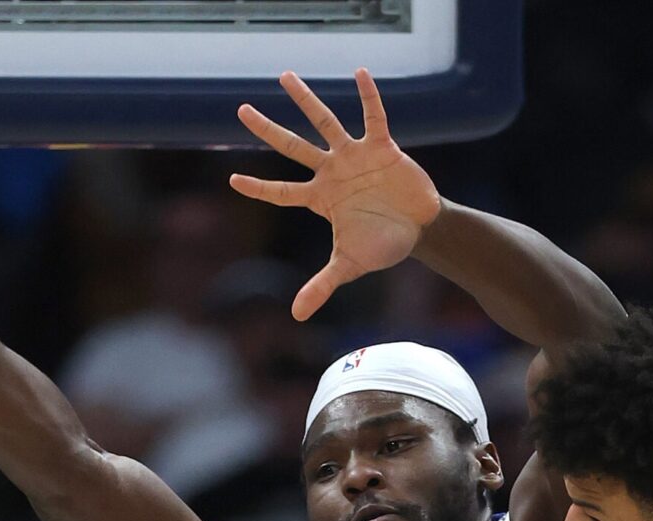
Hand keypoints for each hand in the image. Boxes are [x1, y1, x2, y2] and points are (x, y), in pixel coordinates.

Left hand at [230, 68, 441, 319]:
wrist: (420, 229)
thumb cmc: (383, 244)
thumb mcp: (349, 265)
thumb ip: (321, 285)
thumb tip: (296, 316)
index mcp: (320, 198)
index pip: (281, 191)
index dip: (258, 187)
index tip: (232, 180)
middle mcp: (331, 172)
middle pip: (292, 147)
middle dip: (266, 130)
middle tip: (240, 110)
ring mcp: (354, 156)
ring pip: (324, 122)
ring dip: (305, 100)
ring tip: (284, 76)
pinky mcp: (381, 146)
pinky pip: (373, 116)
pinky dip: (368, 96)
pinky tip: (359, 73)